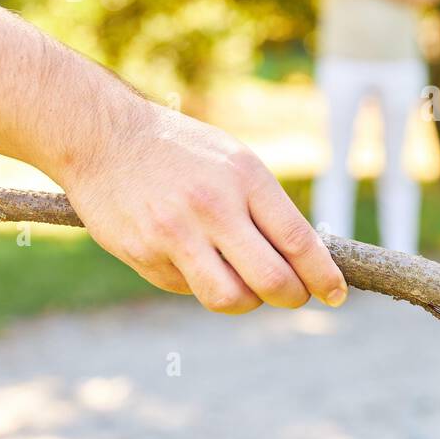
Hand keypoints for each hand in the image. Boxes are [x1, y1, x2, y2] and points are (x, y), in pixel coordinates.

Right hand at [59, 102, 347, 313]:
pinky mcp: (144, 254)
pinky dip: (202, 284)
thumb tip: (304, 260)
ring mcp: (175, 233)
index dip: (322, 275)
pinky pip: (188, 289)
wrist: (103, 136)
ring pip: (230, 298)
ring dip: (248, 302)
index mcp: (244, 177)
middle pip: (271, 279)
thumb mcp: (234, 160)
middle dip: (293, 297)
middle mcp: (213, 206)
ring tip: (246, 285)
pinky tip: (192, 258)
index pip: (298, 240)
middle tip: (296, 296)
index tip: (335, 293)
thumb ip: (266, 207)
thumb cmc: (181, 150)